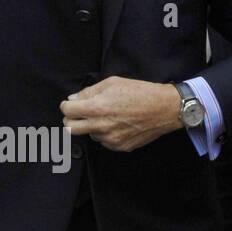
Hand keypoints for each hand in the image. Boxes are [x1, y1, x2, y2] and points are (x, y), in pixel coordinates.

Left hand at [60, 77, 182, 151]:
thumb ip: (89, 92)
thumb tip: (73, 99)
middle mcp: (101, 126)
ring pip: (89, 135)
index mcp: (96, 109)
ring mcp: (111, 139)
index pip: (67, 111)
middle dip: (71, 120)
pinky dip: (106, 134)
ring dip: (92, 127)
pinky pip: (104, 142)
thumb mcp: (112, 83)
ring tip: (108, 116)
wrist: (165, 108)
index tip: (72, 104)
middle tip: (80, 113)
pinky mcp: (121, 147)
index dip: (67, 106)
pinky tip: (117, 124)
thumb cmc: (139, 92)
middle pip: (70, 129)